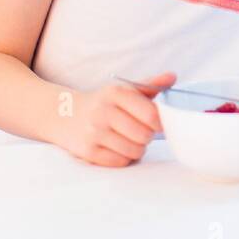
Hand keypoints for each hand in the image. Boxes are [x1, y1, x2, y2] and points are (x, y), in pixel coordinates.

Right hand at [56, 71, 174, 167]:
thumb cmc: (104, 103)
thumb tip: (172, 76)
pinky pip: (120, 162)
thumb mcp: (124, 90)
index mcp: (115, 93)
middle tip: (139, 131)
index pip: (151, 114)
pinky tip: (117, 148)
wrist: (65, 114)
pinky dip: (123, 158)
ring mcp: (94, 132)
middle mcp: (103, 111)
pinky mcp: (88, 151)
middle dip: (147, 136)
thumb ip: (151, 84)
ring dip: (136, 148)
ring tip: (128, 139)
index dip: (159, 122)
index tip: (155, 122)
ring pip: (134, 151)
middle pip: (144, 135)